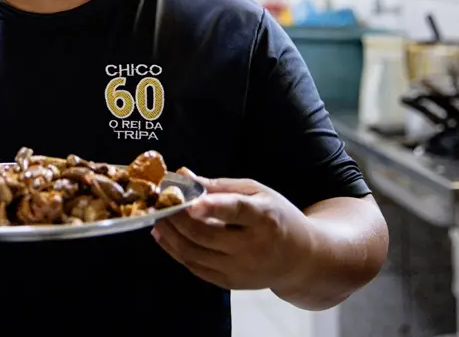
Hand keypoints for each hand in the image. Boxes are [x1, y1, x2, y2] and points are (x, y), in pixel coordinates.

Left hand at [151, 169, 314, 291]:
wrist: (301, 259)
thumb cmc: (278, 217)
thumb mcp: (258, 193)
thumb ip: (221, 186)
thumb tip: (185, 175)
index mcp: (265, 218)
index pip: (236, 212)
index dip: (213, 206)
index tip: (191, 202)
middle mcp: (254, 247)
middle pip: (205, 234)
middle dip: (177, 218)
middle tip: (160, 202)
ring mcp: (241, 269)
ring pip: (195, 253)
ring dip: (170, 235)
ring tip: (157, 218)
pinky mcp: (231, 282)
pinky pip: (196, 268)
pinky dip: (176, 251)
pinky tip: (165, 236)